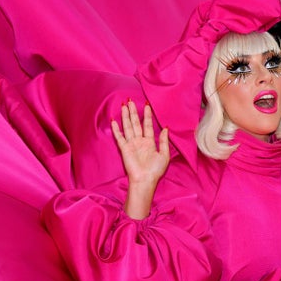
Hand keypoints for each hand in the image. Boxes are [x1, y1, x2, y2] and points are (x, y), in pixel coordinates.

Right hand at [111, 100, 169, 218]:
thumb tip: (165, 128)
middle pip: (136, 123)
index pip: (147, 125)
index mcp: (149, 143)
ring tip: (124, 106)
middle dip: (134, 112)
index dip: (147, 115)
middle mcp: (139, 142)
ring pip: (128, 127)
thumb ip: (164, 141)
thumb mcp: (164, 155)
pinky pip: (119, 137)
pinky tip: (114, 121)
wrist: (145, 180)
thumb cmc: (155, 170)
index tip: (147, 105)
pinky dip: (116, 129)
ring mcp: (131, 144)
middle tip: (130, 101)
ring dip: (126, 116)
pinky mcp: (124, 149)